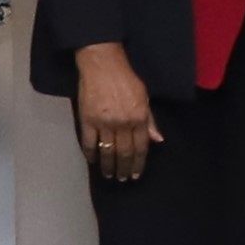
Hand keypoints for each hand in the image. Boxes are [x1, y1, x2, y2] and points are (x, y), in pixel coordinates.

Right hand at [73, 43, 159, 185]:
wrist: (103, 65)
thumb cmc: (126, 78)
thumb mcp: (144, 96)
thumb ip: (150, 120)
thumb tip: (158, 140)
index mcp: (139, 118)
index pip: (141, 147)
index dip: (139, 163)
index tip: (136, 174)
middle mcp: (123, 124)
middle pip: (124, 153)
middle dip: (124, 169)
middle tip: (123, 179)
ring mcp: (104, 123)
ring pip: (107, 152)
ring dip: (108, 166)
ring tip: (109, 175)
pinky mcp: (87, 120)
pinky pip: (88, 143)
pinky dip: (91, 154)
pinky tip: (93, 161)